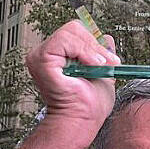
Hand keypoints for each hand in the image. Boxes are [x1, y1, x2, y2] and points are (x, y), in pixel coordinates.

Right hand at [25, 22, 118, 143]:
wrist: (82, 120)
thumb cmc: (88, 105)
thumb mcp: (103, 71)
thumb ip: (101, 53)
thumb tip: (106, 38)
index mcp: (59, 56)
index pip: (77, 31)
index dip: (95, 41)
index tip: (109, 58)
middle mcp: (47, 54)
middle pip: (74, 28)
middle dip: (95, 44)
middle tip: (107, 62)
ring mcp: (41, 56)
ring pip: (71, 31)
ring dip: (91, 49)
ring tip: (98, 66)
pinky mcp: (41, 59)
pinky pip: (64, 40)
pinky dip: (83, 50)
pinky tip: (90, 65)